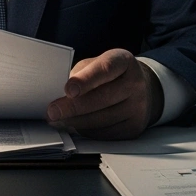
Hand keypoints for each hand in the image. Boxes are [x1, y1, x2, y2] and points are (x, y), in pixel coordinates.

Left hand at [46, 49, 161, 139]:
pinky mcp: (134, 127)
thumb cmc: (110, 75)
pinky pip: (105, 133)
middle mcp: (135, 83)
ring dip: (76, 122)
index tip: (68, 90)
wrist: (141, 90)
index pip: (105, 69)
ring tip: (58, 120)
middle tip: (53, 112)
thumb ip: (80, 74)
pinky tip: (75, 126)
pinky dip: (87, 131)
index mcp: (123, 61)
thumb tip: (58, 94)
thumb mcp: (96, 64)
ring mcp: (138, 107)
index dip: (86, 80)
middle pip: (103, 98)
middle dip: (74, 107)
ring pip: (102, 119)